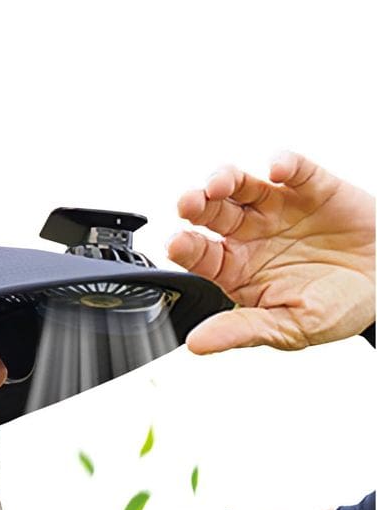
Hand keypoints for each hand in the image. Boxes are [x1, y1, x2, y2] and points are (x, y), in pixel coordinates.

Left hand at [167, 151, 374, 353]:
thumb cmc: (333, 308)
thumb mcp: (287, 328)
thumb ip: (242, 331)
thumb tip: (197, 344)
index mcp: (235, 269)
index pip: (200, 256)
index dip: (186, 248)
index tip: (176, 244)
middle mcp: (249, 235)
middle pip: (212, 214)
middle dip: (197, 205)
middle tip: (189, 203)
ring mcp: (277, 208)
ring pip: (242, 187)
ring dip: (227, 179)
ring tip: (222, 183)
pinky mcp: (311, 188)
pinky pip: (294, 170)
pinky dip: (284, 165)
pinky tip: (277, 170)